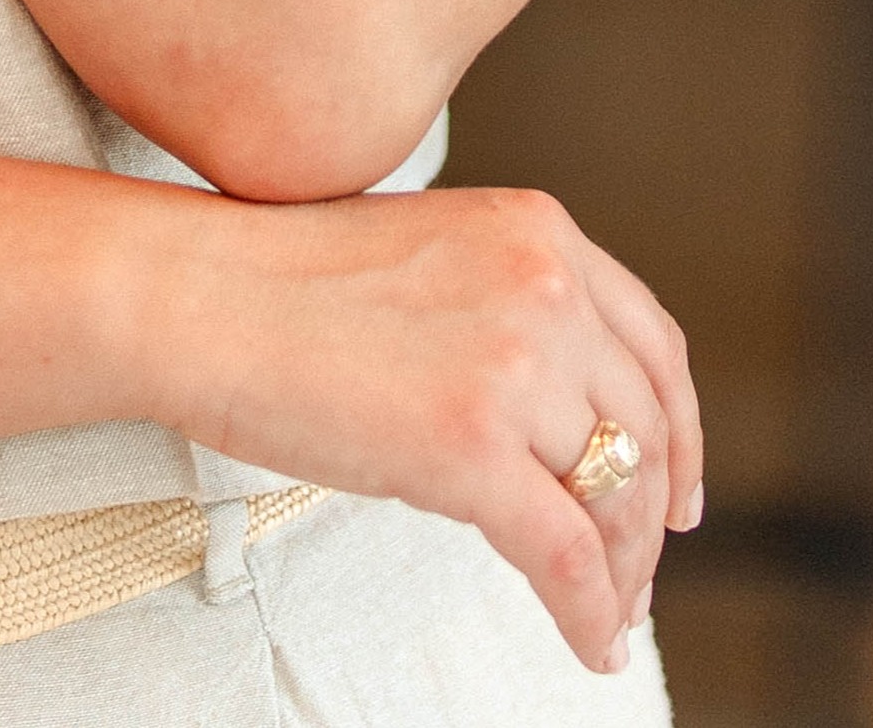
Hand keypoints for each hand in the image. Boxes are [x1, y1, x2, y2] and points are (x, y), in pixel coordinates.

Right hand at [142, 182, 699, 674]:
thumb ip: (501, 302)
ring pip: (616, 499)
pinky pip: (570, 558)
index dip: (682, 432)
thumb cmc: (272, 278)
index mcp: (535, 229)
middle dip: (648, 518)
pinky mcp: (474, 449)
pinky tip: (587, 642)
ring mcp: (513, 366)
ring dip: (621, 573)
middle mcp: (544, 286)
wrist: (189, 294)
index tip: (679, 493)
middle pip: (644, 430)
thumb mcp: (424, 252)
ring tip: (605, 612)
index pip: (652, 346)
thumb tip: (555, 413)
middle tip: (634, 574)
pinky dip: (591, 613)